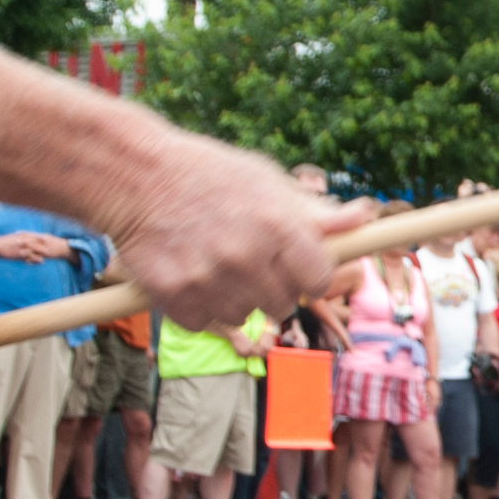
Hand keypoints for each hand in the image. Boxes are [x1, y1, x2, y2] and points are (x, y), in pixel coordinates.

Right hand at [99, 129, 332, 334]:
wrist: (135, 174)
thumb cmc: (209, 175)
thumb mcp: (266, 182)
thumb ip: (315, 213)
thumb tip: (364, 218)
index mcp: (279, 225)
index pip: (319, 280)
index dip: (311, 276)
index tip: (299, 268)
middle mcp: (248, 256)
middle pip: (283, 304)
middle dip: (273, 287)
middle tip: (249, 260)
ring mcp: (210, 279)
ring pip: (244, 316)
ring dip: (235, 299)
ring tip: (216, 263)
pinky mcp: (175, 297)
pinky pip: (204, 323)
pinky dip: (199, 307)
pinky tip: (190, 275)